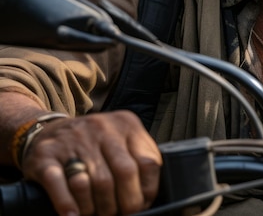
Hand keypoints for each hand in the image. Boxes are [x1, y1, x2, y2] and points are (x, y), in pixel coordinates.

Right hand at [21, 110, 161, 215]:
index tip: (141, 205)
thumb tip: (147, 196)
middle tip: (118, 215)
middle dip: (124, 203)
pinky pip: (59, 183)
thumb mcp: (122, 138)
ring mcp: (73, 140)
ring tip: (95, 214)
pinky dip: (66, 204)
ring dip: (95, 208)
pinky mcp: (46, 155)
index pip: (148, 162)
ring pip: (92, 183)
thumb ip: (138, 158)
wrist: (49, 130)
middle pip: (123, 172)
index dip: (146, 190)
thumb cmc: (94, 142)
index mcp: (126, 124)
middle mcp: (102, 128)